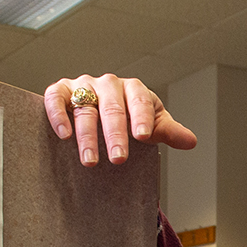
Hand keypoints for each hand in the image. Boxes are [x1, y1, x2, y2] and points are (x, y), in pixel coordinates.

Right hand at [43, 74, 196, 166]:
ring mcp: (83, 86)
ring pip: (84, 108)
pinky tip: (64, 135)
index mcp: (133, 89)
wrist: (101, 112)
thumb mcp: (151, 125)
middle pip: (112, 107)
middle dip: (115, 135)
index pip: (140, 101)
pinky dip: (58, 114)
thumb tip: (190, 141)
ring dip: (87, 136)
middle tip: (119, 159)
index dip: (141, 118)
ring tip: (91, 162)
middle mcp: (108, 84)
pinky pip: (56, 97)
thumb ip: (168, 132)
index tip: (143, 137)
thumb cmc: (129, 119)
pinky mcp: (61, 91)